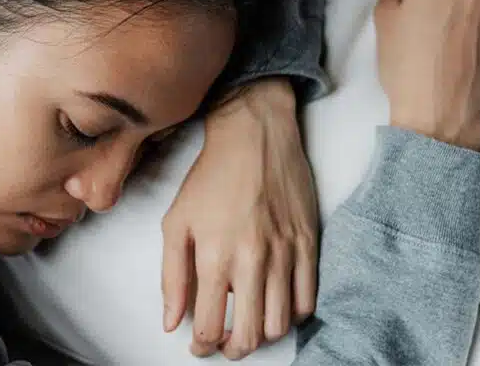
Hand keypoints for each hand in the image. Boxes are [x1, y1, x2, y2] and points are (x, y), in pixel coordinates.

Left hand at [161, 78, 318, 360]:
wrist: (254, 135)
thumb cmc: (212, 177)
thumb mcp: (176, 222)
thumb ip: (171, 276)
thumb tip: (171, 322)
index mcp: (214, 256)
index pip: (208, 325)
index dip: (201, 345)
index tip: (198, 344)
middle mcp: (252, 260)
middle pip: (248, 335)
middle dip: (232, 349)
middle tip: (224, 343)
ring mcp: (285, 253)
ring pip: (279, 324)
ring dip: (261, 335)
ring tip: (249, 325)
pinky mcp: (308, 244)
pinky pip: (307, 300)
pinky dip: (292, 315)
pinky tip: (275, 305)